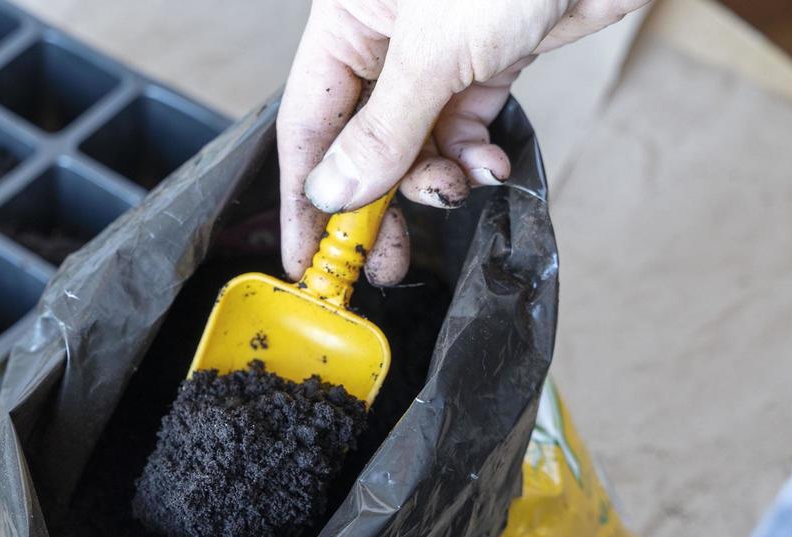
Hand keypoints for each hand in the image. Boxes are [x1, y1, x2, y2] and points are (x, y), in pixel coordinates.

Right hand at [278, 0, 648, 283]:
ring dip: (434, 179)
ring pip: (415, 142)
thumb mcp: (434, 50)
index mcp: (348, 15)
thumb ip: (383, 130)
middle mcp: (385, 33)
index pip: (308, 119)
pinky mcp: (488, 60)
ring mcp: (438, 50)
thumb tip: (334, 192)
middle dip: (375, 200)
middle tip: (383, 257)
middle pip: (360, 139)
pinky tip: (487, 164)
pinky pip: (462, 128)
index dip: (304, 192)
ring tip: (455, 191)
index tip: (304, 254)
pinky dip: (473, 156)